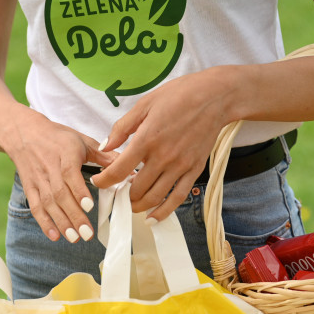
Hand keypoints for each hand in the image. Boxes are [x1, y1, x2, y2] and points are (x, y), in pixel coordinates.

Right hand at [3, 112, 115, 242]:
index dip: (78, 191)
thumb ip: (104, 155)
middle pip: (60, 194)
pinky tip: (54, 236)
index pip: (70, 174)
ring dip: (61, 222)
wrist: (23, 133)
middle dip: (73, 215)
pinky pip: (35, 207)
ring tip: (74, 238)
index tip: (89, 206)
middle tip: (87, 233)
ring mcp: (38, 180)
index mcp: (65, 154)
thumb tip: (127, 165)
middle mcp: (49, 168)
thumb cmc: (57, 137)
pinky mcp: (29, 188)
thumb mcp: (81, 140)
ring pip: (48, 204)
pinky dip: (44, 222)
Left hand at [91, 66, 235, 220]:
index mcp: (147, 139)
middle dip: (121, 195)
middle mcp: (163, 157)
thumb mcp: (145, 104)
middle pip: (135, 189)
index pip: (118, 170)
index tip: (98, 182)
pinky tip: (153, 217)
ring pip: (154, 197)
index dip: (104, 181)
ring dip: (138, 206)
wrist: (215, 98)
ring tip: (130, 204)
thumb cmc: (179, 96)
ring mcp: (180, 166)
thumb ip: (122, 128)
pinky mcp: (194, 170)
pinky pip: (177, 198)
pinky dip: (163, 211)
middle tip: (115, 193)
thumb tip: (105, 147)